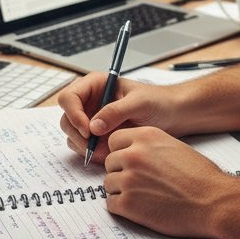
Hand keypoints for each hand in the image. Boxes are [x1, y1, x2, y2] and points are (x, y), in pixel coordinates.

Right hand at [57, 72, 179, 165]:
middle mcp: (90, 101)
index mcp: (96, 85)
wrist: (173, 115)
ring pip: (72, 135)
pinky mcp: (98, 136)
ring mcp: (92, 119)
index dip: (74, 114)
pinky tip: (109, 154)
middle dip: (77, 135)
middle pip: (66, 118)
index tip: (88, 131)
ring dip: (84, 146)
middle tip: (93, 147)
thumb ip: (115, 112)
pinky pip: (84, 147)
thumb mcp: (138, 103)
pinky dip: (92, 153)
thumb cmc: (158, 101)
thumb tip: (93, 127)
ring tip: (106, 151)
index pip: (69, 97)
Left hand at [102, 127, 227, 238]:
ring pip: (108, 184)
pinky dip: (122, 208)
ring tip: (142, 196)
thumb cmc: (200, 176)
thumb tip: (129, 153)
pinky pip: (111, 204)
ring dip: (121, 191)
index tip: (129, 162)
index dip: (121, 152)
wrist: (213, 201)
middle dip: (121, 173)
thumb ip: (149, 147)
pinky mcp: (128, 203)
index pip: (114, 140)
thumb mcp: (173, 147)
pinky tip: (140, 208)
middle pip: (110, 163)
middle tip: (139, 183)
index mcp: (146, 136)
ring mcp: (129, 179)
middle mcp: (133, 154)